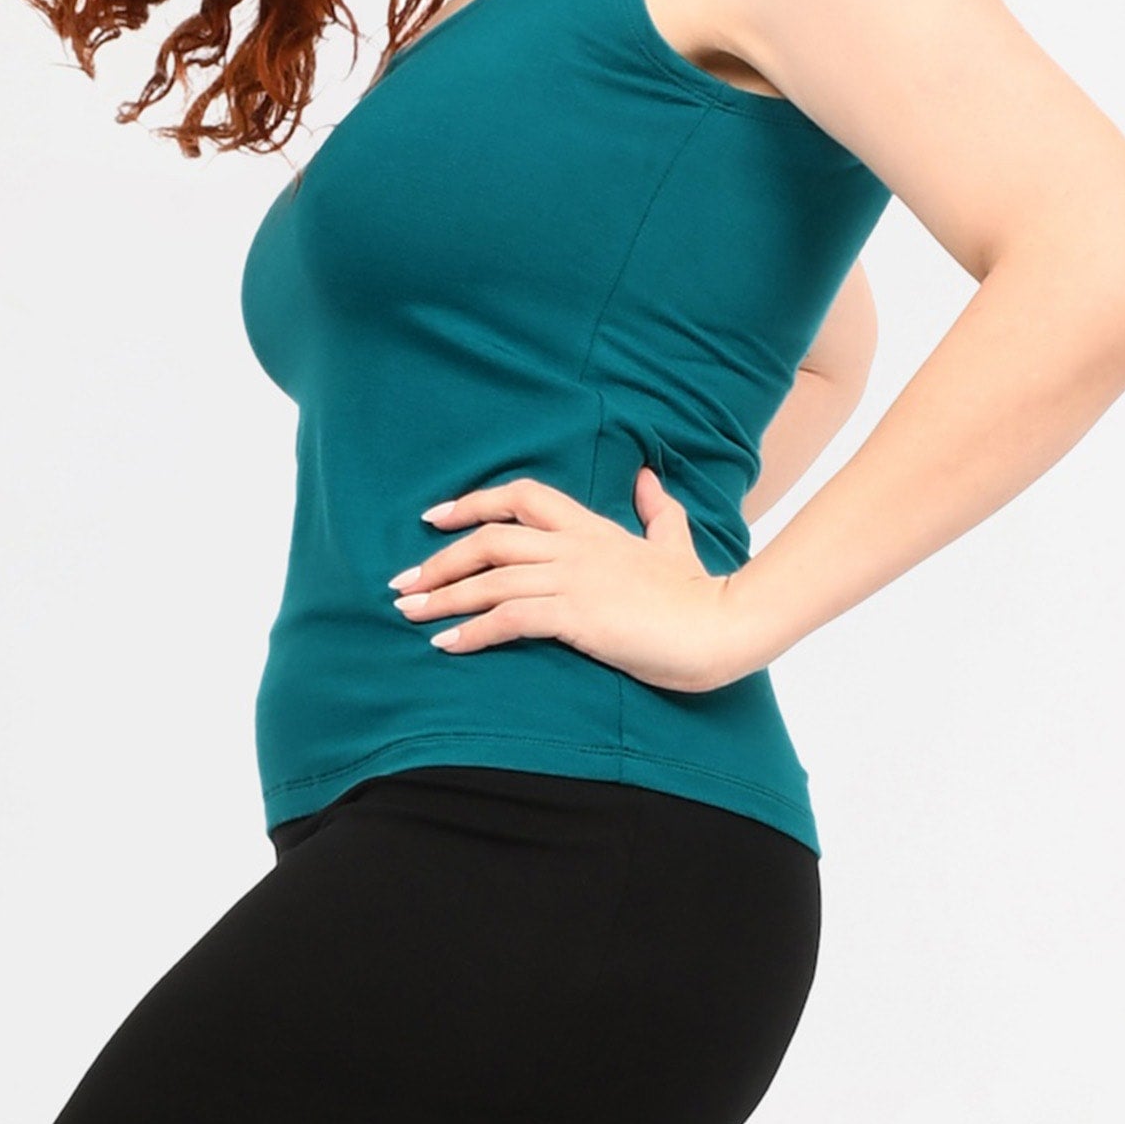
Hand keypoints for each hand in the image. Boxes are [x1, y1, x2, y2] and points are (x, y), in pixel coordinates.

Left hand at [388, 466, 736, 693]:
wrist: (722, 625)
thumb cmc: (697, 593)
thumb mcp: (676, 540)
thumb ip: (658, 510)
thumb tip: (648, 478)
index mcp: (591, 527)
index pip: (520, 496)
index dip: (471, 503)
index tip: (432, 519)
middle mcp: (575, 547)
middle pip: (490, 539)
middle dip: (439, 561)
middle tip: (403, 583)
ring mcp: (575, 579)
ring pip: (491, 577)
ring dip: (443, 597)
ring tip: (409, 613)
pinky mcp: (578, 615)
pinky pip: (510, 617)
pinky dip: (473, 631)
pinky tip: (447, 645)